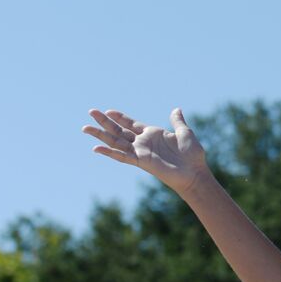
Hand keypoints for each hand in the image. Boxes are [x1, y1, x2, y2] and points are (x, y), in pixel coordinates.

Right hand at [83, 108, 207, 195]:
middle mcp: (143, 143)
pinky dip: (109, 153)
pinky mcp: (141, 161)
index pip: (131, 124)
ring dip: (101, 135)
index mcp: (152, 134)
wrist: (194, 172)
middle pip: (119, 131)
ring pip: (116, 142)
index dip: (120, 117)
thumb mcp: (185, 133)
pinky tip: (97, 148)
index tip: (108, 111)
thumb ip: (177, 121)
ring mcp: (140, 152)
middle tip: (91, 112)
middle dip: (105, 122)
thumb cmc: (192, 155)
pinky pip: (122, 156)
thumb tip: (176, 109)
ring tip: (86, 128)